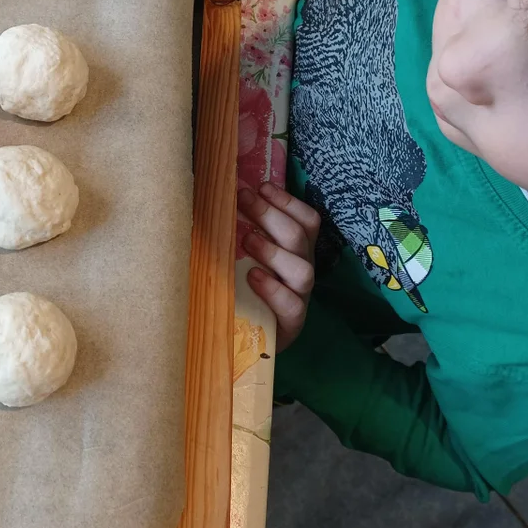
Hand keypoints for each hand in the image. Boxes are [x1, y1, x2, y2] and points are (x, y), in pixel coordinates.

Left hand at [239, 183, 319, 352]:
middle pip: (299, 236)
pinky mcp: (292, 324)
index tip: (261, 186)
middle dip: (271, 214)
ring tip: (247, 239)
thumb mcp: (245, 258)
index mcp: (297, 252)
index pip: (307, 220)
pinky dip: (272, 288)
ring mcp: (300, 297)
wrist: (250, 342)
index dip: (287, 201)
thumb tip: (220, 196)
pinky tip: (251, 276)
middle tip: (242, 200)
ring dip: (273, 249)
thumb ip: (242, 232)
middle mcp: (303, 270)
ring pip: (302, 269)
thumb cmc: (245, 291)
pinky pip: (291, 304)